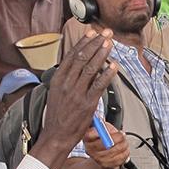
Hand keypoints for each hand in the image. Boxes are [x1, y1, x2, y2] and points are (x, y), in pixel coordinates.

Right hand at [40, 30, 119, 152]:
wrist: (55, 136)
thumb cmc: (57, 116)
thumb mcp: (56, 93)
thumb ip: (66, 79)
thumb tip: (78, 66)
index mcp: (58, 79)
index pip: (72, 55)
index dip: (84, 42)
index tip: (92, 33)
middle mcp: (66, 83)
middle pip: (82, 57)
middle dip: (95, 42)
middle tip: (105, 33)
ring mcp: (77, 93)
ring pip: (91, 68)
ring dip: (102, 54)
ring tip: (109, 44)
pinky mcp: (87, 103)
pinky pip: (99, 85)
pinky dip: (107, 74)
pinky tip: (113, 66)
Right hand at [82, 121, 128, 168]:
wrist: (105, 151)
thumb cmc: (104, 137)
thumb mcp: (102, 126)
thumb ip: (102, 124)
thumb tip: (102, 122)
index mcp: (87, 138)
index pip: (90, 135)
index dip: (101, 132)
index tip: (109, 130)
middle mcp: (90, 150)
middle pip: (105, 145)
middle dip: (117, 138)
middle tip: (122, 135)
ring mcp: (98, 159)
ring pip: (114, 152)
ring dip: (123, 145)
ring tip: (124, 142)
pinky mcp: (106, 165)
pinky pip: (119, 159)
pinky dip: (125, 153)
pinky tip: (124, 149)